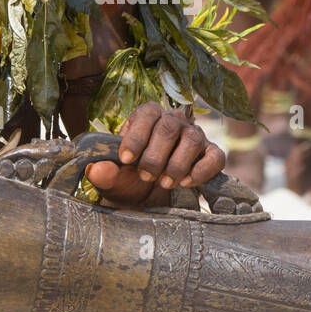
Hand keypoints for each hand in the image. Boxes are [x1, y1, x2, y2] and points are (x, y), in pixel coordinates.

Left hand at [85, 102, 224, 207]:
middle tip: (145, 176)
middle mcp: (173, 120)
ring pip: (192, 139)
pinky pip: (215, 156)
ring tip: (164, 183)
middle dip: (155, 156)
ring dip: (177, 164)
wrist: (149, 197)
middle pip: (169, 127)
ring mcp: (195, 135)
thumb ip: (103, 173)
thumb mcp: (113, 178)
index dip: (136, 136)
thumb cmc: (130, 179)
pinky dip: (201, 171)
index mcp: (147, 116)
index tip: (126, 160)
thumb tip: (96, 169)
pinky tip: (186, 183)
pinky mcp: (211, 153)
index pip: (146, 113)